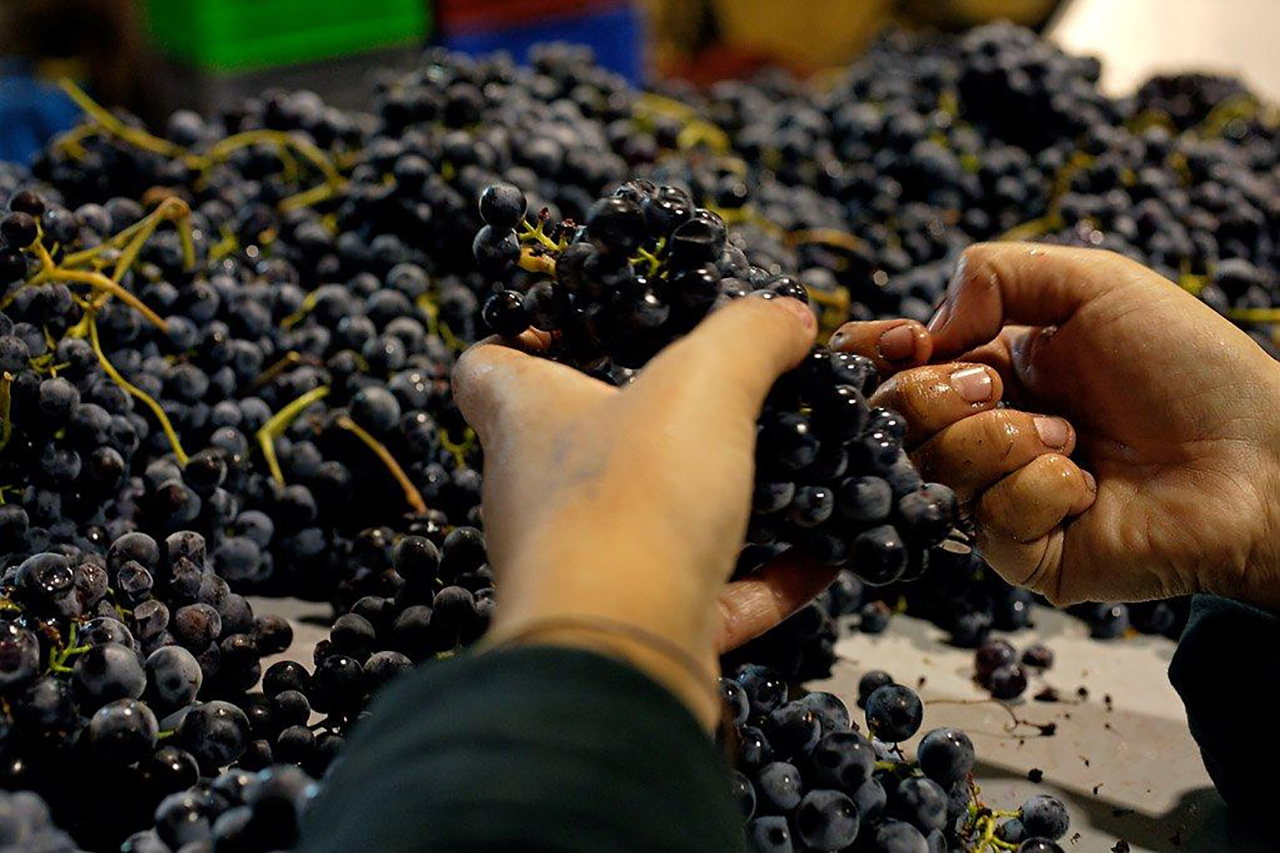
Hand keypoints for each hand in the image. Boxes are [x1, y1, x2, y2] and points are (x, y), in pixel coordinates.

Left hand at [453, 295, 829, 725]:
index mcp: (527, 420)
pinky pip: (706, 594)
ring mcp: (583, 566)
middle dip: (644, 420)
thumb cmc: (632, 500)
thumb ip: (748, 336)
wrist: (618, 655)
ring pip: (646, 522)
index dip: (517, 338)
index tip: (575, 327)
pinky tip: (823, 560)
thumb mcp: (701, 385)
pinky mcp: (634, 625)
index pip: (485, 367)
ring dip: (712, 500)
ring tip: (785, 472)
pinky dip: (763, 578)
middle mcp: (539, 494)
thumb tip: (790, 313)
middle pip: (577, 442)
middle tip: (715, 395)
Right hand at [832, 243, 1279, 608]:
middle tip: (1003, 388)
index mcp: (990, 370)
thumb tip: (924, 332)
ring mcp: (998, 498)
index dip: (877, 354)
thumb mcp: (1096, 284)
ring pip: (934, 468)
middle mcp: (983, 434)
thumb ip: (995, 273)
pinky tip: (1089, 486)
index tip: (905, 343)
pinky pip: (988, 519)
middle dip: (943, 394)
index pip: (893, 366)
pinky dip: (1042, 489)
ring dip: (1006, 439)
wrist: (1263, 460)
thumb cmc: (1191, 370)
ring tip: (1073, 436)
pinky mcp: (1023, 555)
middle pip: (895, 417)